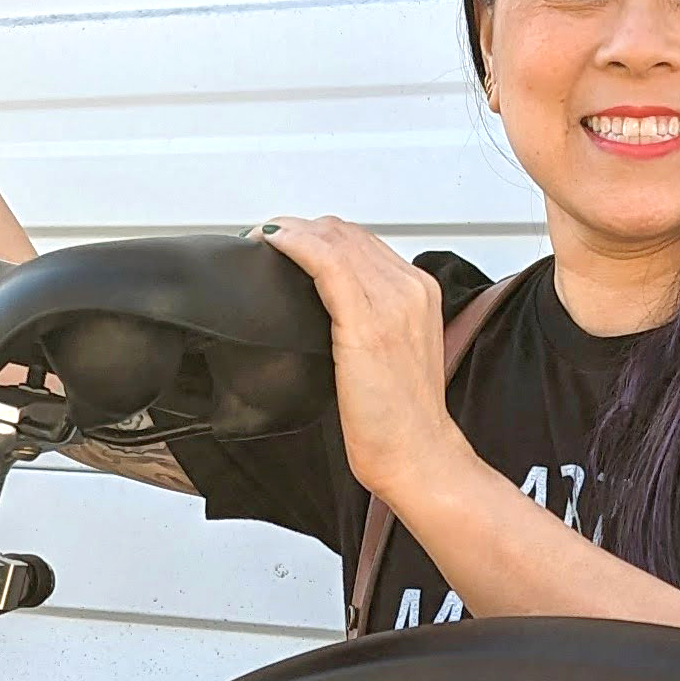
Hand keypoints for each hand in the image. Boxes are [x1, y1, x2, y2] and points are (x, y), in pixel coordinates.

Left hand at [255, 217, 474, 501]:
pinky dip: (294, 245)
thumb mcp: (389, 355)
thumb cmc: (398, 419)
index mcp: (419, 292)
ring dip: (290, 231)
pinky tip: (271, 244)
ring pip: (333, 239)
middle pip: (346, 232)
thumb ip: (368, 322)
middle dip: (300, 226)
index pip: (362, 241)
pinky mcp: (365, 322)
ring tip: (260, 239)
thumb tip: (325, 309)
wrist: (416, 454)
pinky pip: (325, 262)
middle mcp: (409, 288)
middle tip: (264, 237)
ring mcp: (391, 302)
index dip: (318, 234)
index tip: (287, 240)